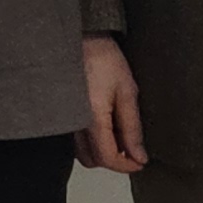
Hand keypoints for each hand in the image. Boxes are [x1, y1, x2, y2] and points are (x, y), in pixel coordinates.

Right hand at [77, 33, 146, 173]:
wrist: (82, 37)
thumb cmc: (104, 60)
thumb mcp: (127, 93)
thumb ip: (132, 128)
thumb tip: (139, 156)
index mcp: (92, 119)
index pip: (107, 158)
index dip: (127, 165)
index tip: (141, 161)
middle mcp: (73, 122)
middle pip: (90, 159)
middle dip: (112, 160)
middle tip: (130, 149)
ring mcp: (64, 117)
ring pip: (80, 150)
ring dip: (99, 150)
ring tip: (117, 134)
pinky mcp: (61, 111)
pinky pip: (74, 137)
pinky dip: (89, 139)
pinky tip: (103, 124)